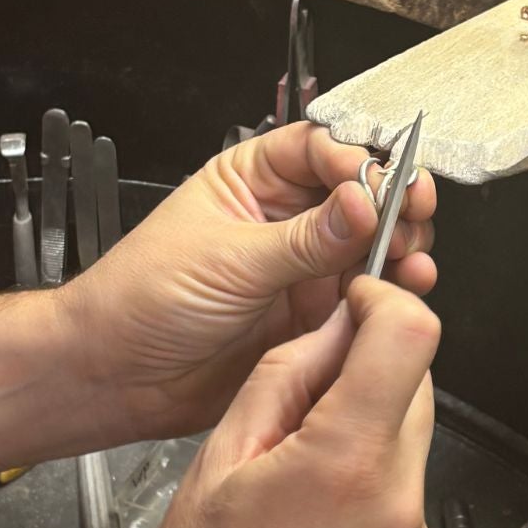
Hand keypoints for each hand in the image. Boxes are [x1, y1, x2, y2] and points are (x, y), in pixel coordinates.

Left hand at [59, 122, 435, 441]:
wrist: (116, 377)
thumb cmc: (139, 301)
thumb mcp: (228, 260)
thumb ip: (303, 238)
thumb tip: (364, 204)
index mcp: (251, 180)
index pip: (323, 150)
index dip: (360, 163)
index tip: (383, 187)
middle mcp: (282, 219)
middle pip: (358, 194)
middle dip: (393, 203)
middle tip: (411, 219)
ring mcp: (299, 269)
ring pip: (369, 246)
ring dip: (399, 248)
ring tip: (409, 260)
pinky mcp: (310, 318)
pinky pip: (363, 298)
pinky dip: (389, 294)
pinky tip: (401, 291)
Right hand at [104, 276, 440, 527]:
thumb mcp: (218, 461)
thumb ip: (285, 378)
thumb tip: (331, 326)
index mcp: (345, 464)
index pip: (412, 335)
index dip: (380, 302)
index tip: (352, 307)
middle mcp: (399, 504)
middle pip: (414, 383)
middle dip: (364, 370)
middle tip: (296, 403)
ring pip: (410, 438)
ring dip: (365, 429)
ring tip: (293, 475)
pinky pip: (405, 494)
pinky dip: (370, 484)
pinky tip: (312, 521)